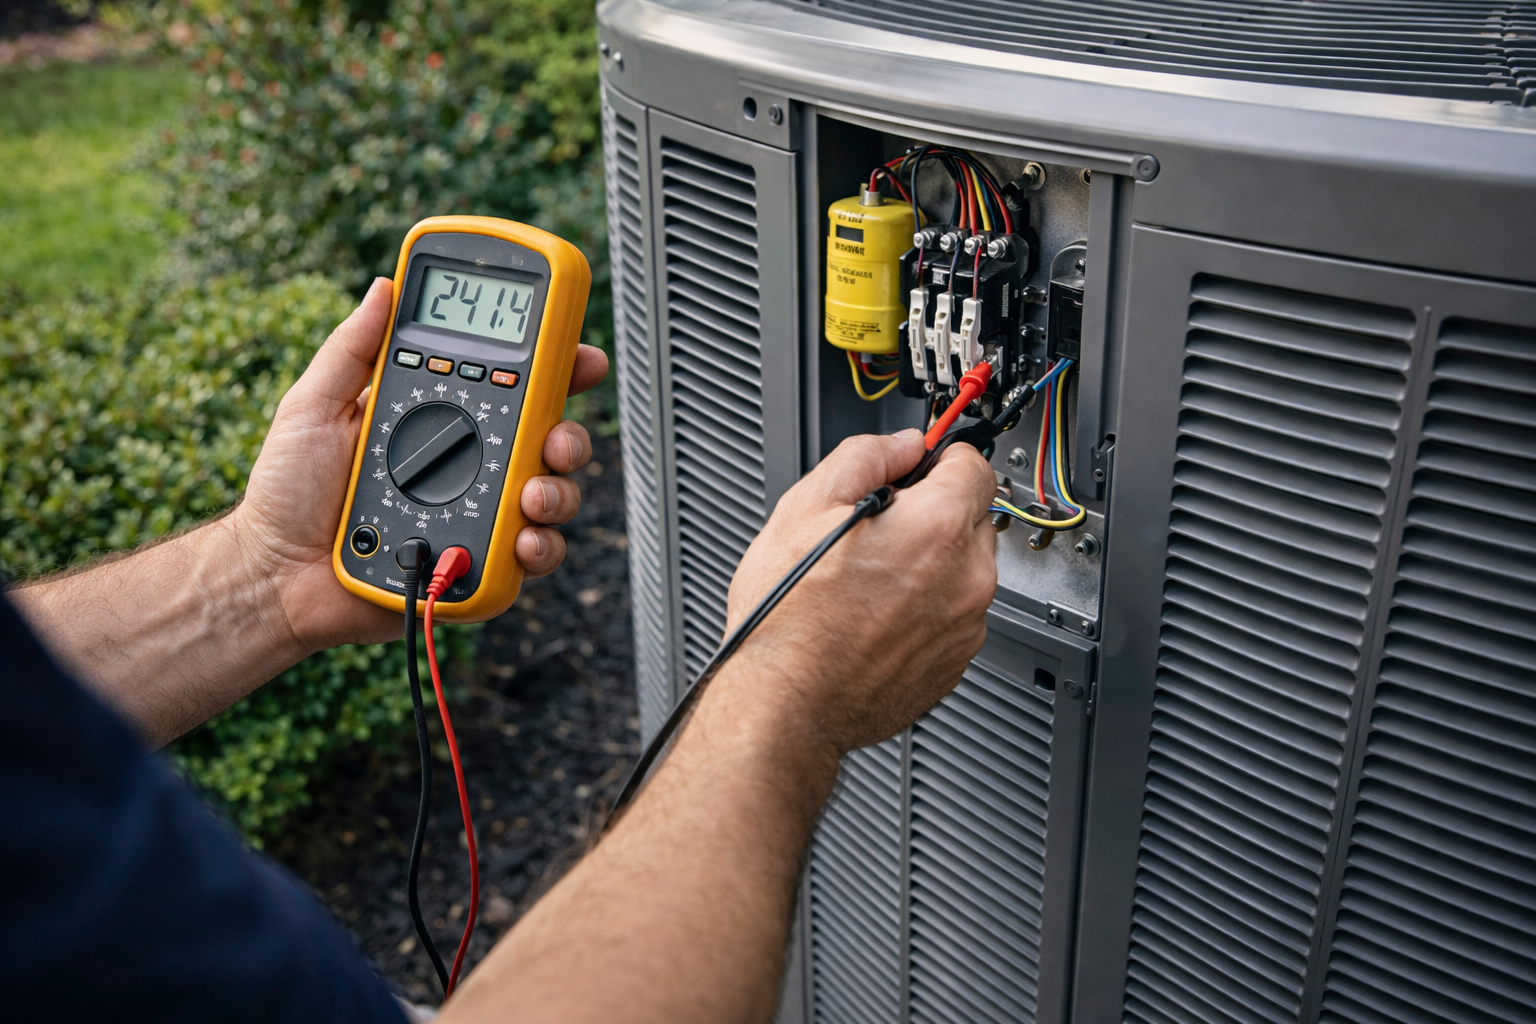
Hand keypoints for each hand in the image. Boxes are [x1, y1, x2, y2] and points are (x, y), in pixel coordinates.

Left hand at [234, 277, 607, 651]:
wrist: (276, 575)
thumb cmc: (287, 492)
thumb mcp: (313, 406)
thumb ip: (351, 349)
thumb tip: (383, 287)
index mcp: (441, 420)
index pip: (511, 388)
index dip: (554, 369)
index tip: (578, 357)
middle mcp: (470, 466)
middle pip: (549, 442)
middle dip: (569, 436)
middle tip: (555, 440)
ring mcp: (479, 515)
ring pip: (553, 497)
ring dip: (558, 493)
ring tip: (531, 498)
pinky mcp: (479, 566)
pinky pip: (534, 557)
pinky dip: (541, 548)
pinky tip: (521, 542)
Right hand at [720, 430, 997, 757]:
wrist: (785, 703)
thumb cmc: (788, 617)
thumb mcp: (807, 505)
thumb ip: (867, 454)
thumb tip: (903, 445)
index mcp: (939, 528)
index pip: (973, 464)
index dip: (935, 461)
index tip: (912, 472)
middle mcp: (967, 579)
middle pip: (970, 518)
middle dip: (930, 516)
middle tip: (874, 534)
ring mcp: (965, 628)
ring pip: (961, 572)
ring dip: (928, 567)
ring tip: (867, 583)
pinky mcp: (953, 665)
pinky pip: (951, 618)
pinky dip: (923, 612)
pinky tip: (874, 618)